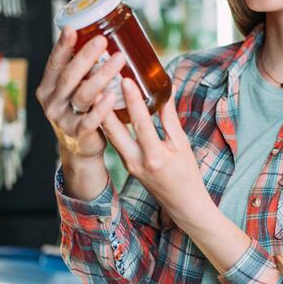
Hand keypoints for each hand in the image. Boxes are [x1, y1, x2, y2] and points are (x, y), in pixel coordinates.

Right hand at [36, 28, 125, 161]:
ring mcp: (63, 119)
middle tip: (102, 39)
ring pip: (82, 95)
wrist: (80, 148)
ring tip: (118, 60)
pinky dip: (101, 108)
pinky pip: (90, 120)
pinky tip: (112, 96)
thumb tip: (100, 36)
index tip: (72, 28)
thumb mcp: (73, 90)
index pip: (54, 63)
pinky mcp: (77, 133)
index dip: (62, 46)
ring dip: (101, 76)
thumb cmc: (80, 111)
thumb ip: (80, 71)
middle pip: (69, 76)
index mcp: (48, 87)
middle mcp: (51, 102)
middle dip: (86, 56)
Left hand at [101, 78, 206, 219]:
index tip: (125, 79)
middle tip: (96, 81)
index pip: (141, 123)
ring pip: (110, 135)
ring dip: (102, 113)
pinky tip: (104, 108)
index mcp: (155, 156)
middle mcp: (137, 161)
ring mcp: (128, 164)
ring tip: (95, 90)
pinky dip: (108, 124)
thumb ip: (170, 118)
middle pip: (114, 130)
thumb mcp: (182, 144)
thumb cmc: (186, 173)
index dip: (133, 100)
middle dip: (104, 105)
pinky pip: (113, 141)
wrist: (182, 203)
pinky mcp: (125, 164)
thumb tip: (166, 90)